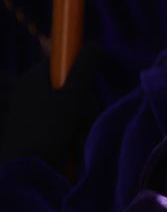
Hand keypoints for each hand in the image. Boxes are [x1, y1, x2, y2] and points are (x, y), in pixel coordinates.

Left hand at [0, 45, 101, 166]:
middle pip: (68, 84)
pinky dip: (71, 130)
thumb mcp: (73, 93)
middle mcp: (30, 91)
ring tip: (77, 133)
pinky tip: (71, 142)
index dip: (78, 67)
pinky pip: (61, 122)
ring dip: (80, 118)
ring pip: (68, 105)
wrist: (25, 167)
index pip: (61, 60)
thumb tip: (96, 44)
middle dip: (83, 100)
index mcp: (33, 77)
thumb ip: (85, 67)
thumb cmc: (49, 126)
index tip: (88, 82)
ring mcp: (31, 111)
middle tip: (83, 114)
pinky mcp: (35, 129)